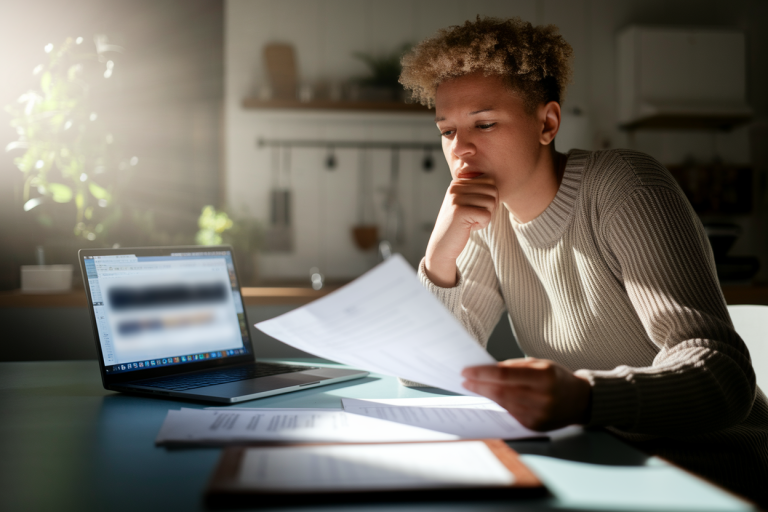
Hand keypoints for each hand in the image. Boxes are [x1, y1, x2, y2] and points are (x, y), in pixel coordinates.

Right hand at [425, 176, 497, 286]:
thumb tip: (495, 185)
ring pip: (491, 202)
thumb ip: (478, 192)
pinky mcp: (460, 212)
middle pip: (493, 190)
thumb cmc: (458, 226)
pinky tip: (470, 228)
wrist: (442, 246)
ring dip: (486, 216)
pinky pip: (487, 215)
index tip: (476, 209)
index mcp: (458, 183)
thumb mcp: (466, 204)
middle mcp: (456, 187)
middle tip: (476, 217)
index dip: (490, 198)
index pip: (490, 181)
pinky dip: (482, 224)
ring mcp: (456, 198)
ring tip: (471, 222)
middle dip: (490, 207)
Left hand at [461, 358, 591, 430]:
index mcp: (544, 377)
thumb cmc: (556, 378)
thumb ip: (514, 367)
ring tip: (473, 386)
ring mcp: (538, 415)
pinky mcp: (534, 426)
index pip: (504, 375)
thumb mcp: (540, 364)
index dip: (482, 373)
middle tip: (465, 379)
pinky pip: (510, 413)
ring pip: (503, 403)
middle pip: (500, 391)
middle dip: (479, 385)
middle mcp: (542, 398)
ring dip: (485, 395)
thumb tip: (486, 370)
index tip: (466, 370)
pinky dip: (498, 404)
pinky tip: (489, 397)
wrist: (579, 401)